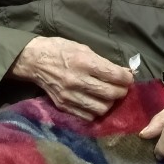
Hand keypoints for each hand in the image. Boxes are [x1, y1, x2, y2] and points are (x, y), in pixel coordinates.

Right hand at [9, 36, 132, 119]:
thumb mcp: (82, 48)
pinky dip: (95, 111)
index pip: (113, 75)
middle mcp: (77, 80)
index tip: (129, 78)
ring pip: (101, 108)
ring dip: (109, 103)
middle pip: (110, 93)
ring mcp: (70, 95)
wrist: (35, 60)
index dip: (126, 78)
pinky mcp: (64, 105)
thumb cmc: (61, 49)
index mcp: (83, 61)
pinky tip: (95, 102)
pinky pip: (87, 116)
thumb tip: (122, 72)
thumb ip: (102, 61)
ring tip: (109, 96)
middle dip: (121, 91)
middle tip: (122, 88)